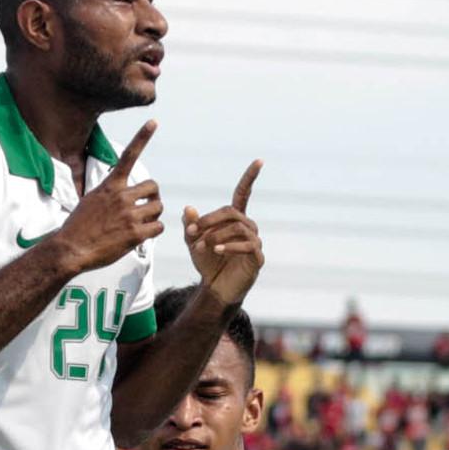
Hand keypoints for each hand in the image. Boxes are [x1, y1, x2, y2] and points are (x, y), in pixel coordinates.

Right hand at [49, 121, 160, 274]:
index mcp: (110, 186)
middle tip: (147, 207)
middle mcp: (121, 197)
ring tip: (143, 223)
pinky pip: (158, 227)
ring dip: (154, 215)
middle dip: (153, 197)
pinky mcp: (135, 234)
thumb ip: (107, 193)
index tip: (153, 121)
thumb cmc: (78, 227)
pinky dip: (154, 231)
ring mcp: (129, 215)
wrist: (70, 248)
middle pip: (153, 187)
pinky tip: (143, 235)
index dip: (142, 137)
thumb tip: (117, 194)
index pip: (129, 156)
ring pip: (158, 208)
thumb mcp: (90, 200)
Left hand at [183, 161, 264, 304]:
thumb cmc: (207, 262)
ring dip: (216, 235)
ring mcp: (254, 242)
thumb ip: (191, 226)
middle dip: (209, 220)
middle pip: (231, 212)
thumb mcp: (193, 242)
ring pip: (238, 227)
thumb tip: (188, 208)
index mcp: (235, 219)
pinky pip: (246, 245)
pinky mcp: (257, 257)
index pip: (243, 193)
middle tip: (192, 233)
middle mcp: (248, 227)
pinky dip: (229, 246)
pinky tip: (216, 251)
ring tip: (202, 246)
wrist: (215, 288)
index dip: (250, 177)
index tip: (259, 161)